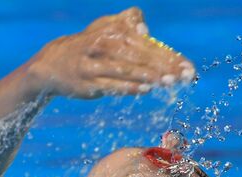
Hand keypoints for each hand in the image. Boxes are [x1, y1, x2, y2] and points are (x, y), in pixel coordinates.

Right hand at [29, 7, 195, 97]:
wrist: (54, 63)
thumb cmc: (90, 45)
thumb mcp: (106, 26)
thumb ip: (128, 22)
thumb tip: (145, 29)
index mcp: (112, 29)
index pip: (147, 43)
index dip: (169, 55)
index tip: (188, 67)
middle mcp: (103, 43)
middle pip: (140, 55)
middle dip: (165, 66)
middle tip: (185, 76)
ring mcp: (94, 63)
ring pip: (125, 69)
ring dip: (149, 76)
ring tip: (169, 82)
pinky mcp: (87, 82)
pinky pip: (110, 85)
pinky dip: (127, 87)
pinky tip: (145, 90)